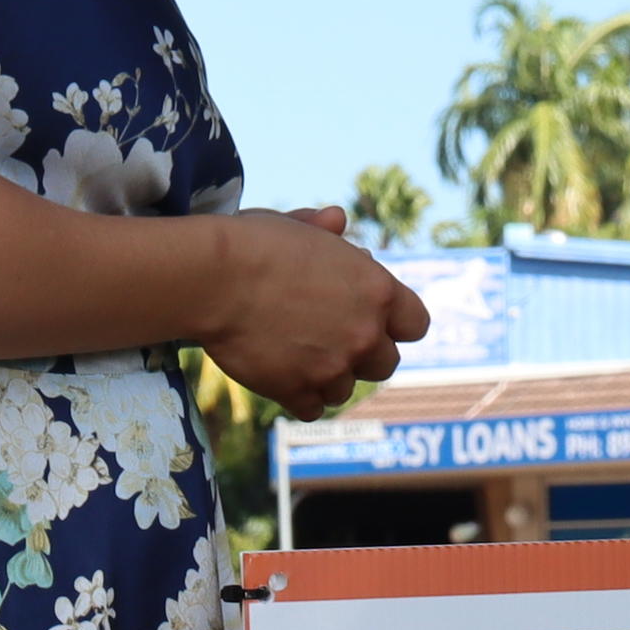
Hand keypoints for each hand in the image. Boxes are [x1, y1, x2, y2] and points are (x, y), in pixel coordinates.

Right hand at [196, 210, 425, 417]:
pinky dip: (299, 397)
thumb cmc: (252, 243)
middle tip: (330, 340)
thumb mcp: (296, 227)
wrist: (213, 277)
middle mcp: (364, 333)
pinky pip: (313, 409)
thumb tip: (337, 219)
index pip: (416, 325)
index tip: (374, 323)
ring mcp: (332, 366)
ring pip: (346, 390)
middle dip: (362, 355)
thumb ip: (323, 229)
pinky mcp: (298, 390)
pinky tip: (282, 377)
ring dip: (327, 378)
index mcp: (377, 290)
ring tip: (297, 355)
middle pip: (386, 364)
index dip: (394, 325)